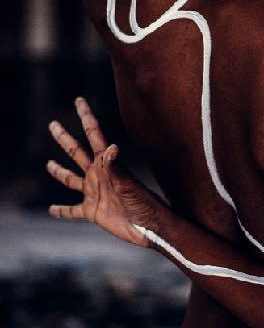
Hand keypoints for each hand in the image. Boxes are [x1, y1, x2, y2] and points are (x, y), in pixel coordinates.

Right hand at [46, 97, 161, 246]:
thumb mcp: (128, 184)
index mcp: (105, 164)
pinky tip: (51, 209)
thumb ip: (116, 167)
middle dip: (64, 138)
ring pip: (70, 179)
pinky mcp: (92, 212)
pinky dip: (61, 210)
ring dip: (59, 172)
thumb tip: (111, 146)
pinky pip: (72, 210)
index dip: (86, 117)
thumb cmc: (143, 204)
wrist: (149, 227)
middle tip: (52, 124)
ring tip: (49, 164)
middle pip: (76, 152)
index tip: (79, 100)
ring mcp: (93, 193)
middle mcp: (97, 175)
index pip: (93, 135)